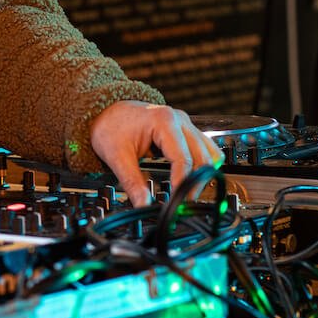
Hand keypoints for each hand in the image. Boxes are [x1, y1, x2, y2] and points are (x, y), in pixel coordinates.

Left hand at [89, 101, 222, 207]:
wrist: (108, 112)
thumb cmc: (111, 127)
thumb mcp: (117, 156)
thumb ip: (132, 182)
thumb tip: (144, 205)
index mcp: (164, 121)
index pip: (183, 159)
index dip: (182, 183)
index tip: (175, 200)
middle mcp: (180, 120)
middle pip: (202, 157)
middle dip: (195, 182)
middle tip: (182, 201)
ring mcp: (185, 124)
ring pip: (210, 153)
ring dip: (202, 174)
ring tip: (187, 192)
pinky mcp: (186, 131)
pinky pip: (205, 149)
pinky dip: (202, 165)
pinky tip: (190, 178)